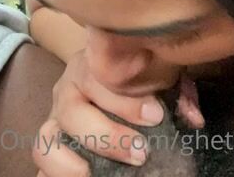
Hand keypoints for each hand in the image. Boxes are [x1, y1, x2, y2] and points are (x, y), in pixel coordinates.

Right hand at [33, 50, 163, 176]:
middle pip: (72, 111)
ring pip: (46, 139)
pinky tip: (83, 176)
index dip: (125, 100)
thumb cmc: (137, 81)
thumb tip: (193, 120)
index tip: (155, 116)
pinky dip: (56, 173)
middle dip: (107, 135)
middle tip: (140, 151)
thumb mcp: (158, 81)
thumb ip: (176, 95)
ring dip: (71, 162)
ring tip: (94, 173)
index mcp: (91, 67)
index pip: (99, 77)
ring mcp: (53, 121)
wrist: (108, 82)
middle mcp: (66, 91)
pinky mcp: (48, 148)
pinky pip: (41, 164)